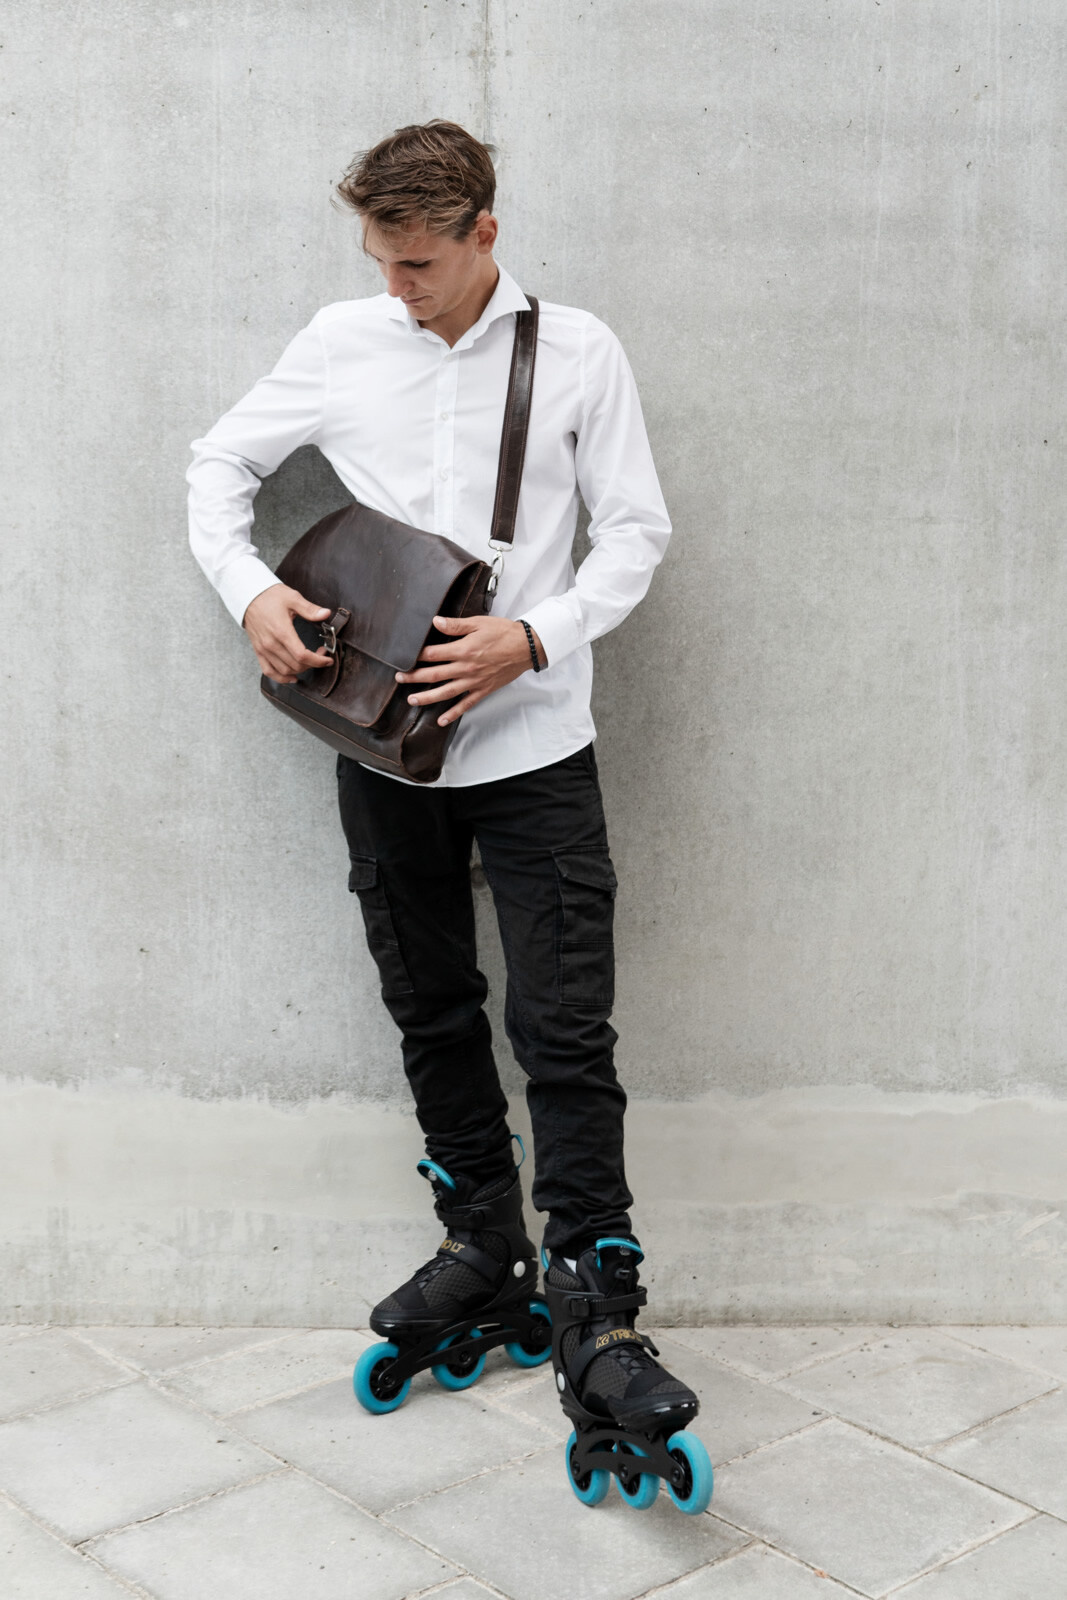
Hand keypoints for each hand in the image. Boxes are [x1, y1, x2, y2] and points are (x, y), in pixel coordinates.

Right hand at [243, 584, 332, 681]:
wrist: (248, 596)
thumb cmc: (269, 596)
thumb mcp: (292, 598)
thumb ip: (310, 609)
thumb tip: (326, 614)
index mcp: (282, 632)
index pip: (303, 655)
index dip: (318, 660)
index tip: (327, 659)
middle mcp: (271, 644)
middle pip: (296, 665)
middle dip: (312, 664)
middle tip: (320, 655)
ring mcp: (264, 649)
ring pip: (284, 671)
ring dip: (300, 670)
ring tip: (309, 662)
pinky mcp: (258, 651)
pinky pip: (269, 671)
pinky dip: (281, 678)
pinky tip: (292, 677)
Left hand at [397, 614, 545, 725]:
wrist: (526, 647)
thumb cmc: (503, 633)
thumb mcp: (478, 623)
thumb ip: (455, 625)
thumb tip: (435, 622)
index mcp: (463, 650)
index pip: (433, 654)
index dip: (417, 655)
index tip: (405, 656)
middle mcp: (465, 668)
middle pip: (433, 675)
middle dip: (414, 677)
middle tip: (399, 678)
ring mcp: (473, 682)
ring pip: (445, 693)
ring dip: (427, 698)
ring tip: (411, 700)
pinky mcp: (482, 690)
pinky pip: (465, 705)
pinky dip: (453, 714)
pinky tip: (441, 720)